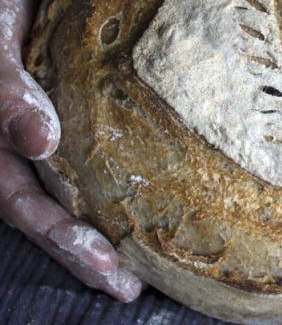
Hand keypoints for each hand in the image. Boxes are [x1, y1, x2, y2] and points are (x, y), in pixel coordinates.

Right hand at [0, 0, 142, 301]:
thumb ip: (2, 91)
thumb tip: (41, 146)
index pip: (25, 204)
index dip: (64, 241)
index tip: (112, 271)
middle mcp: (25, 136)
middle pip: (60, 203)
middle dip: (97, 244)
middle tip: (143, 283)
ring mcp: (55, 116)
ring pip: (86, 174)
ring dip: (119, 207)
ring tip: (168, 242)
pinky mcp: (83, 92)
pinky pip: (107, 130)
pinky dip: (133, 155)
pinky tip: (172, 170)